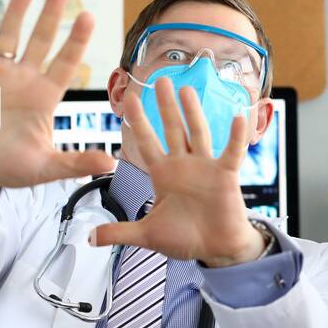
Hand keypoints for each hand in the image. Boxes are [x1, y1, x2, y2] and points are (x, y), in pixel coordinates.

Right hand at [0, 0, 114, 200]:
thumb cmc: (8, 168)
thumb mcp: (45, 167)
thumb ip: (75, 162)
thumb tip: (111, 164)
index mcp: (43, 96)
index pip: (65, 63)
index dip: (76, 40)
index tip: (89, 17)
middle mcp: (22, 79)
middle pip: (40, 41)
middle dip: (51, 16)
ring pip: (7, 36)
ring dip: (15, 12)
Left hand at [90, 80, 264, 266]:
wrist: (216, 249)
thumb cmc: (186, 238)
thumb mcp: (147, 234)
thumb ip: (119, 232)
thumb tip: (89, 238)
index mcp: (163, 174)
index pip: (146, 142)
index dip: (138, 121)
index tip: (129, 99)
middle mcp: (183, 165)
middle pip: (172, 129)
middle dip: (165, 105)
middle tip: (160, 78)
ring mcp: (206, 167)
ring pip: (198, 134)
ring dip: (193, 113)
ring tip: (186, 90)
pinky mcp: (226, 175)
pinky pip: (232, 152)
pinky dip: (236, 137)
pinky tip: (237, 118)